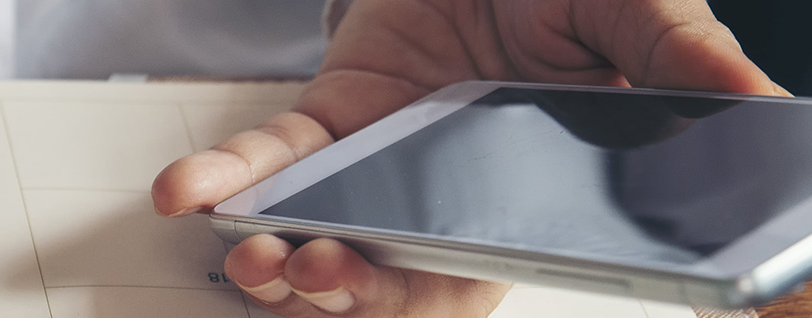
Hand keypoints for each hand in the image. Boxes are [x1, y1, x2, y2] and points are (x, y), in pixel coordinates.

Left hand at [153, 0, 788, 316]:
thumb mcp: (635, 15)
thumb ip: (682, 62)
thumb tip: (761, 105)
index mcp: (523, 202)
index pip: (478, 275)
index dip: (433, 294)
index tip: (384, 295)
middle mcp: (441, 200)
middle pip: (388, 278)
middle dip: (345, 292)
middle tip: (315, 279)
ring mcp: (374, 167)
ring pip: (318, 237)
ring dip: (279, 261)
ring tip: (258, 261)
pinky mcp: (324, 124)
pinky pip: (267, 161)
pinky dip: (224, 178)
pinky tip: (187, 192)